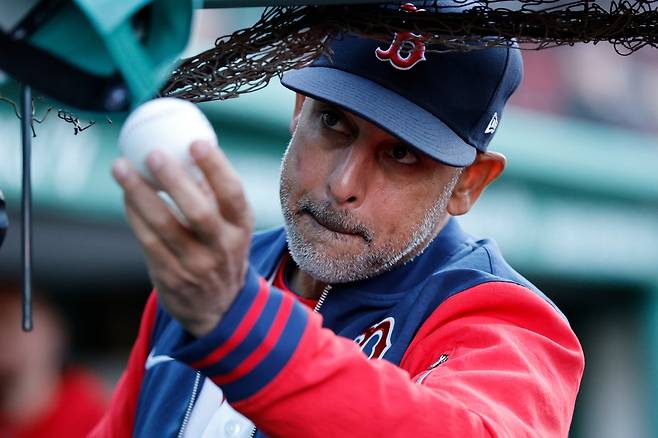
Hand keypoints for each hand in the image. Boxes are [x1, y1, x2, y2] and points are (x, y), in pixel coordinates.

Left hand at [112, 141, 253, 337]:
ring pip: (165, 226)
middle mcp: (223, 247)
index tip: (197, 143)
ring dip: (140, 194)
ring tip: (121, 167)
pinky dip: (134, 214)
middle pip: (199, 212)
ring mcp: (197, 265)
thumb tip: (181, 149)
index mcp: (241, 227)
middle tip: (153, 154)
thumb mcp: (230, 227)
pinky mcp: (171, 277)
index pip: (233, 194)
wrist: (218, 308)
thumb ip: (212, 195)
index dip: (216, 168)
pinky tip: (126, 194)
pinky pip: (147, 241)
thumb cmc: (220, 251)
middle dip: (175, 181)